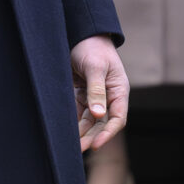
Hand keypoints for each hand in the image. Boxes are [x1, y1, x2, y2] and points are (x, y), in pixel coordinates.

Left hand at [71, 35, 129, 151]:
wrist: (81, 33)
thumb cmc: (93, 48)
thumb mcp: (95, 68)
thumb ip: (96, 91)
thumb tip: (99, 114)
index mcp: (119, 91)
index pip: (117, 118)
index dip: (108, 134)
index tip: (95, 145)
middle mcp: (109, 97)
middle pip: (103, 123)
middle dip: (92, 137)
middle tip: (78, 149)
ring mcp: (95, 96)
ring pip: (90, 120)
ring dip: (81, 132)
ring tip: (69, 144)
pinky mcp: (82, 94)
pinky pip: (79, 112)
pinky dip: (73, 121)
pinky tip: (65, 130)